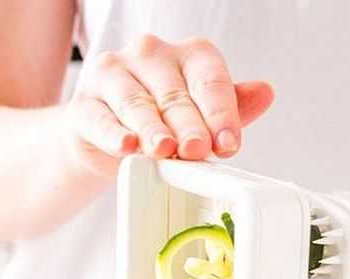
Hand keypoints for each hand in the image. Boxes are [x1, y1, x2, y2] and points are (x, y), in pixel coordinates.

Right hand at [66, 35, 272, 176]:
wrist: (107, 137)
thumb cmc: (162, 122)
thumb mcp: (201, 117)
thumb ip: (231, 108)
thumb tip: (265, 93)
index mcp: (187, 56)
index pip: (209, 78)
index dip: (221, 112)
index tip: (229, 143)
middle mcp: (150, 56)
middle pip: (174, 94)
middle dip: (188, 126)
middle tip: (198, 151)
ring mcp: (113, 75)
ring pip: (137, 103)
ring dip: (152, 129)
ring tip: (164, 150)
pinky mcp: (85, 104)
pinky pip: (100, 118)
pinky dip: (113, 134)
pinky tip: (126, 146)